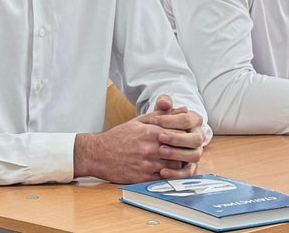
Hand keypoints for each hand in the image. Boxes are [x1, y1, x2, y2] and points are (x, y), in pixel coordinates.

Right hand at [73, 95, 204, 182]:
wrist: (99, 154)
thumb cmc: (120, 136)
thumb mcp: (140, 121)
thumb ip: (163, 115)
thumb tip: (184, 110)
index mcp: (152, 131)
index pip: (180, 132)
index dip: (187, 134)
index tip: (189, 135)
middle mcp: (151, 148)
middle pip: (180, 150)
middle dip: (186, 150)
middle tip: (188, 149)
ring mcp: (148, 164)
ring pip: (175, 166)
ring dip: (179, 163)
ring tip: (178, 159)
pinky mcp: (143, 178)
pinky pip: (164, 178)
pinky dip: (170, 175)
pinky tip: (168, 170)